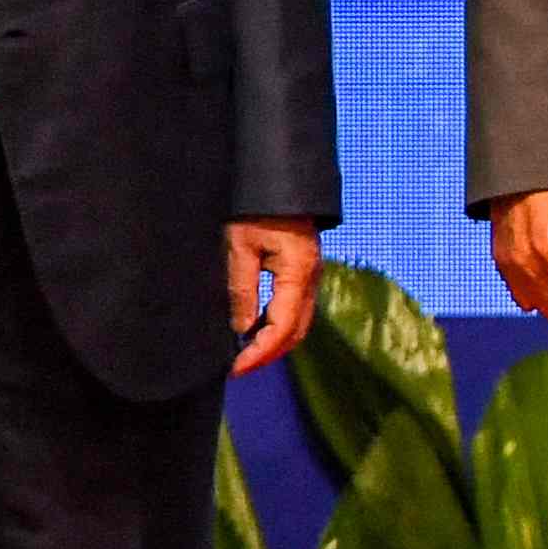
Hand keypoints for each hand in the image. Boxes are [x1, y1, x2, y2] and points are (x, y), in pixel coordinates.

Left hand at [226, 219, 322, 374]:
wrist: (279, 181)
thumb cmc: (256, 207)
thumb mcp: (240, 246)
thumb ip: (242, 289)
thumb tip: (242, 328)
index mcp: (297, 273)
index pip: (282, 327)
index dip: (260, 352)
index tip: (236, 367)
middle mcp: (311, 278)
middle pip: (296, 331)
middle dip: (269, 353)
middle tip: (238, 367)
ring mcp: (311, 275)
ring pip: (298, 322)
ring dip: (273, 341)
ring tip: (243, 351)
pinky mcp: (304, 271)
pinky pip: (296, 308)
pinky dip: (276, 325)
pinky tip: (254, 327)